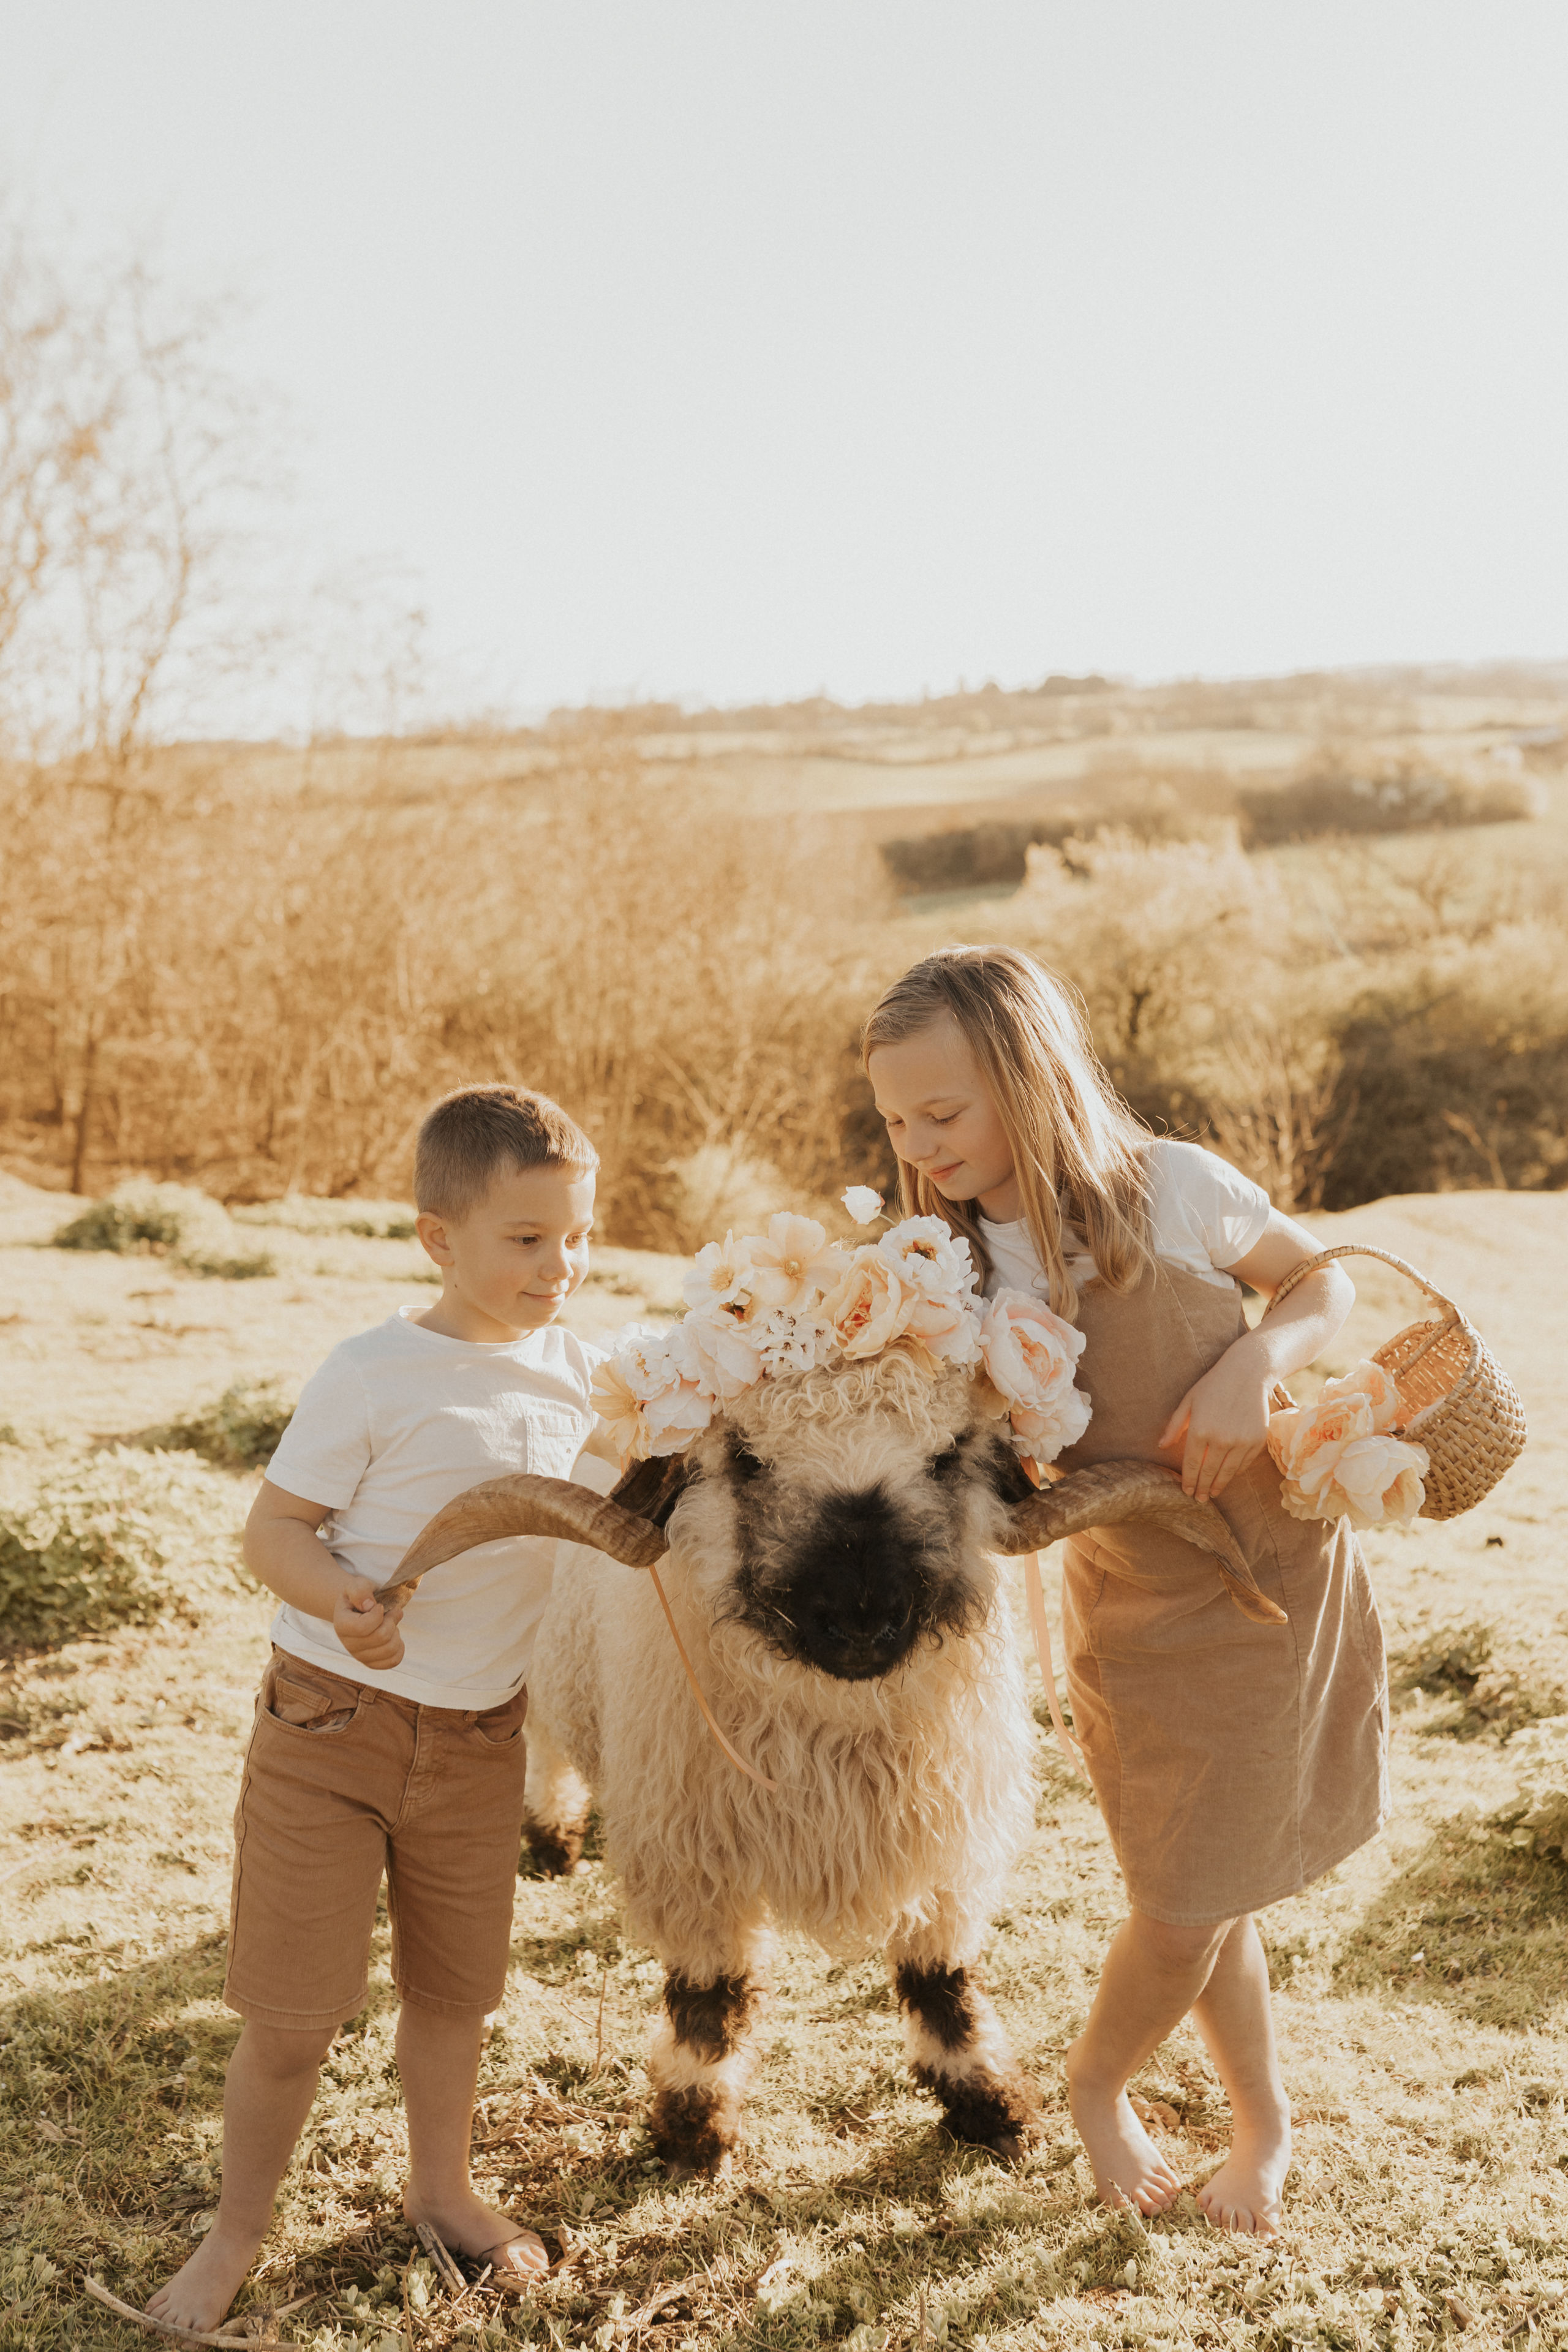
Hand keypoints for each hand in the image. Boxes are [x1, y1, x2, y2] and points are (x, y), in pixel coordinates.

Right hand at [333, 1574, 406, 1669]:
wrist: (359, 1608)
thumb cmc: (359, 1596)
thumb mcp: (356, 1585)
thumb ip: (360, 1590)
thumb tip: (369, 1605)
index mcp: (341, 1625)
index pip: (363, 1627)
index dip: (378, 1614)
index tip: (380, 1606)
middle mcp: (348, 1645)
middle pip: (381, 1637)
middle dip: (392, 1620)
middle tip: (392, 1611)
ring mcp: (360, 1656)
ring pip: (390, 1649)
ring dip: (396, 1632)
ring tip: (391, 1623)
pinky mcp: (373, 1663)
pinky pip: (394, 1660)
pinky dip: (399, 1646)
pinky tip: (393, 1635)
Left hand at [1158, 1346, 1271, 1502]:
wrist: (1248, 1373)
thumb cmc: (1213, 1385)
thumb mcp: (1188, 1401)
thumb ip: (1174, 1426)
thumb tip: (1161, 1446)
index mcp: (1200, 1430)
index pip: (1191, 1464)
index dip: (1188, 1480)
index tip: (1186, 1491)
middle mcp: (1221, 1439)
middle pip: (1209, 1473)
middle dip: (1202, 1488)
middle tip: (1199, 1498)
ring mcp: (1241, 1441)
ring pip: (1228, 1473)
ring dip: (1219, 1485)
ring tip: (1212, 1493)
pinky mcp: (1257, 1440)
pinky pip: (1244, 1464)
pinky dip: (1235, 1473)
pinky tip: (1229, 1477)